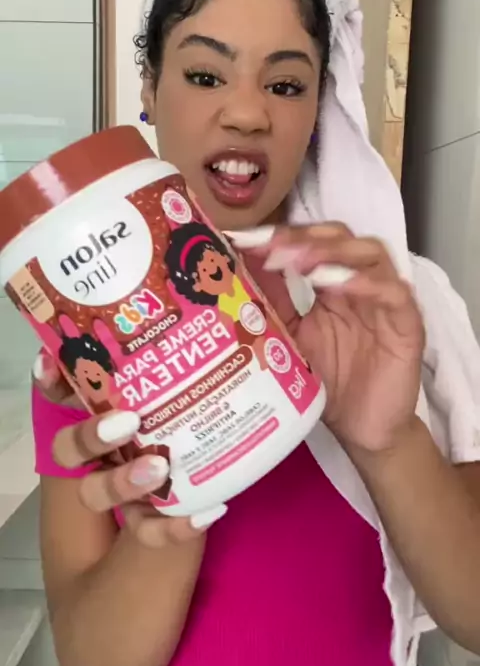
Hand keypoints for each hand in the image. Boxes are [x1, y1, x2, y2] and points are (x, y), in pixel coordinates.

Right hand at [34, 352, 225, 545]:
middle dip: (90, 436)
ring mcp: (122, 489)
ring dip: (121, 481)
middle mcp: (104, 452)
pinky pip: (153, 532)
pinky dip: (178, 526)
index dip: (53, 382)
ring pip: (97, 492)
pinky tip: (210, 511)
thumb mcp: (195, 385)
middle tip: (128, 422)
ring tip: (159, 467)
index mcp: (109, 414)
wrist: (222, 472)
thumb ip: (190, 360)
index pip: (66, 394)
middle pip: (70, 448)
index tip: (50, 365)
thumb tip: (214, 320)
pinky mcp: (149, 523)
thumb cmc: (202, 412)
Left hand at [228, 223, 424, 455]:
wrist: (363, 430)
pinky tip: (339, 285)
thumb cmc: (330, 382)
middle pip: (341, 236)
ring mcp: (385, 301)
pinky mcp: (407, 325)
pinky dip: (367, 284)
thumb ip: (271, 305)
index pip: (312, 241)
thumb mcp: (290, 339)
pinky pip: (394, 294)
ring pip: (371, 254)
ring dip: (334, 252)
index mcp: (331, 284)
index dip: (282, 235)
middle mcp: (359, 283)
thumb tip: (236, 272)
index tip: (245, 239)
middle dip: (306, 237)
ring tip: (302, 260)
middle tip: (273, 247)